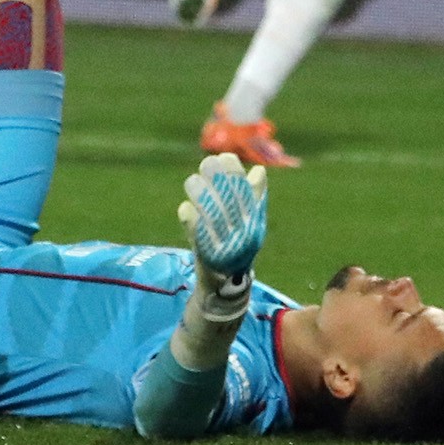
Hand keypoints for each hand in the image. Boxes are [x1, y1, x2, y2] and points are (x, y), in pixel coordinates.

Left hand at [178, 151, 267, 280]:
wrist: (226, 286)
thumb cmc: (236, 247)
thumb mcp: (249, 224)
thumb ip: (254, 198)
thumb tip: (259, 170)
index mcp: (254, 222)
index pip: (246, 192)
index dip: (235, 172)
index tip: (223, 158)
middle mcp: (244, 233)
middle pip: (230, 200)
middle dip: (217, 178)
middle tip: (206, 164)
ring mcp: (226, 245)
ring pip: (213, 215)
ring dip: (201, 195)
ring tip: (192, 182)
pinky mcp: (207, 256)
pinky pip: (199, 236)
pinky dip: (191, 220)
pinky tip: (184, 208)